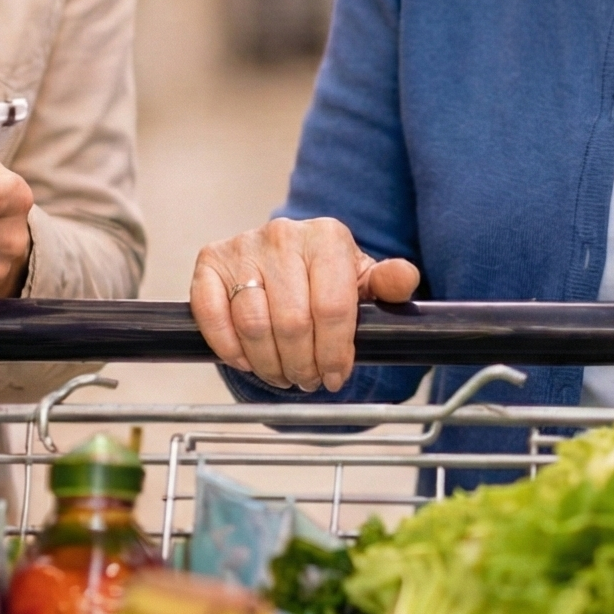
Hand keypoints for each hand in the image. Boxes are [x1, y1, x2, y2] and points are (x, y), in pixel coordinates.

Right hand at [190, 218, 421, 392]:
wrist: (288, 262)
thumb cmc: (329, 279)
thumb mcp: (364, 283)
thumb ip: (389, 284)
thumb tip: (404, 279)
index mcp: (327, 236)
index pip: (332, 308)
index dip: (334, 353)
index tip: (336, 375)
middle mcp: (283, 234)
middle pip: (292, 322)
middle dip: (302, 364)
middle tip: (307, 379)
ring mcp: (243, 246)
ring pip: (253, 324)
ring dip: (268, 364)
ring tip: (282, 373)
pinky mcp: (210, 261)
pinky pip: (213, 315)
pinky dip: (229, 347)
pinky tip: (247, 360)